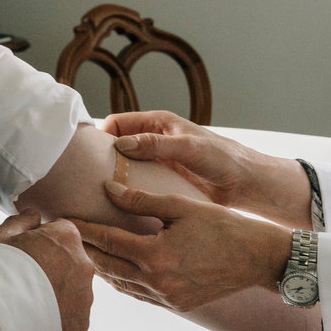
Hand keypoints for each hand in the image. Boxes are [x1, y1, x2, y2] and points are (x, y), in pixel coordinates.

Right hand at [0, 211, 95, 330]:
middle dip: (53, 268)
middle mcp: (83, 265)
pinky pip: (72, 317)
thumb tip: (34, 215)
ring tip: (28, 304)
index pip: (62, 233)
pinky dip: (58, 319)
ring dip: (57, 294)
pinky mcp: (80, 325)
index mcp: (66, 238)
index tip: (26, 255)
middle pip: (71, 262)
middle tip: (24, 281)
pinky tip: (35, 321)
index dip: (42, 243)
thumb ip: (22, 221)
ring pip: (74, 291)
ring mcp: (84, 297)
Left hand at [72, 182, 292, 311]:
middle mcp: (157, 282)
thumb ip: (141, 200)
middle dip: (83, 251)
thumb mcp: (181, 206)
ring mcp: (166, 298)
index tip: (63, 220)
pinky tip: (115, 269)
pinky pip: (139, 294)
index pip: (107, 241)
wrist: (257, 259)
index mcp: (156, 255)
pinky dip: (123, 281)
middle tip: (63, 238)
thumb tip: (108, 190)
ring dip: (102, 268)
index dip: (82, 229)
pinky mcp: (175, 306)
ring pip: (121, 284)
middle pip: (107, 266)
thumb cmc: (222, 227)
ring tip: (83, 252)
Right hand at [104, 110, 309, 226]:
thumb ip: (157, 144)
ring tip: (96, 196)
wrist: (245, 184)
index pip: (117, 123)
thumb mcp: (189, 148)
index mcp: (158, 123)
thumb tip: (122, 144)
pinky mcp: (162, 182)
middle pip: (116, 146)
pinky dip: (127, 192)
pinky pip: (137, 185)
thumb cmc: (223, 158)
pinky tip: (118, 207)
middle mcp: (153, 141)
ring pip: (124, 167)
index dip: (100, 135)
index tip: (86, 154)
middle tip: (85, 179)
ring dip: (113, 179)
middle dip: (101, 159)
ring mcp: (156, 163)